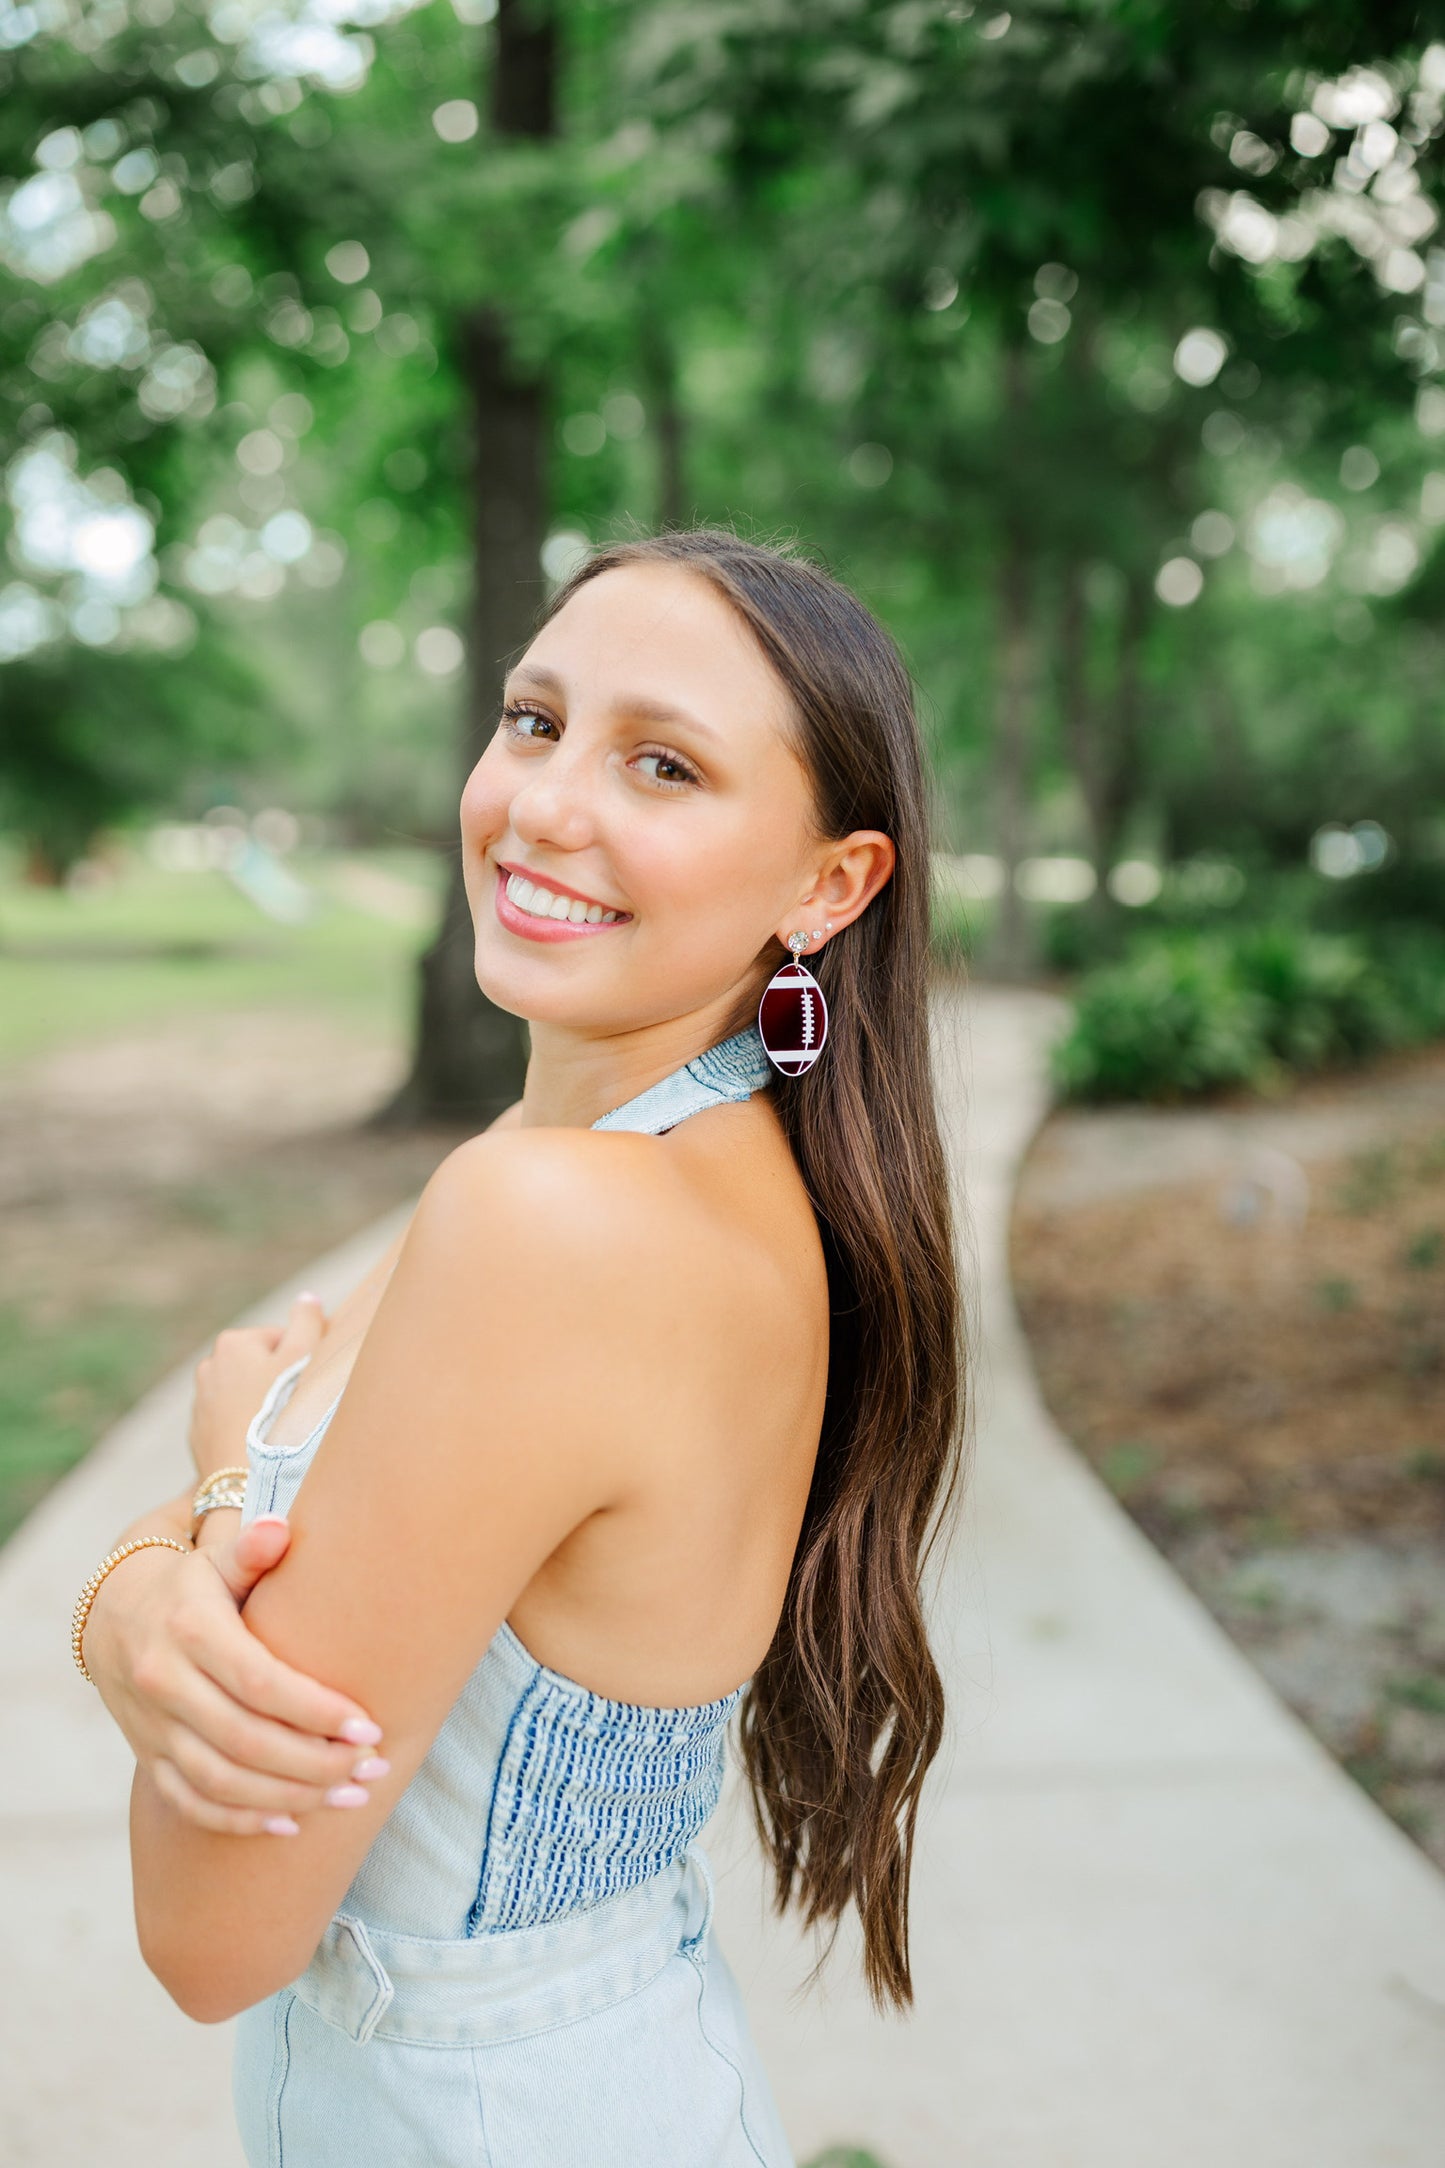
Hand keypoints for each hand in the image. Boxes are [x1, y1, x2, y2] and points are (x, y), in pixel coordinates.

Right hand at [85, 1512, 387, 1835]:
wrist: (113, 1611)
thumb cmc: (193, 1580)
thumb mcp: (215, 1555)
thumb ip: (250, 1547)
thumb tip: (279, 1530)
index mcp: (189, 1630)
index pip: (259, 1683)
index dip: (316, 1711)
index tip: (369, 1727)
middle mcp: (164, 1682)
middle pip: (244, 1741)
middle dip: (315, 1763)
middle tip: (372, 1769)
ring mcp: (151, 1726)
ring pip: (220, 1781)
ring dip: (289, 1797)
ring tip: (349, 1797)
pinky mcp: (146, 1755)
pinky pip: (189, 1801)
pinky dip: (239, 1820)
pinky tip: (291, 1823)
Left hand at [189, 1293, 326, 1480]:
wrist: (245, 1474)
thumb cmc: (277, 1410)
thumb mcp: (303, 1356)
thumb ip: (307, 1321)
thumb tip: (307, 1297)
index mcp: (232, 1342)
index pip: (280, 1339)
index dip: (302, 1359)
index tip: (308, 1382)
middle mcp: (208, 1367)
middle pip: (259, 1366)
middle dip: (278, 1381)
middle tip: (295, 1406)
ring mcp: (200, 1403)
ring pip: (244, 1395)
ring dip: (261, 1404)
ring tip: (277, 1428)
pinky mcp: (199, 1434)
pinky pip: (230, 1422)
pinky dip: (245, 1427)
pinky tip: (260, 1444)